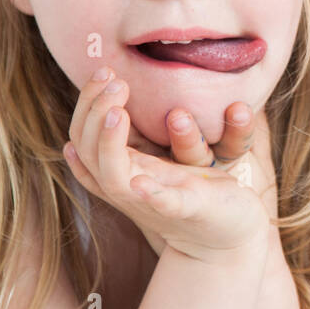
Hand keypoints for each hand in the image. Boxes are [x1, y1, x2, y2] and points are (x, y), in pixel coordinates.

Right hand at [62, 67, 274, 263]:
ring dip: (109, 142)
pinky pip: (167, 204)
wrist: (227, 238)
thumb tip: (108, 98)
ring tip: (118, 110)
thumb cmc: (194, 190)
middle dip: (93, 111)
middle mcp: (130, 187)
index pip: (82, 137)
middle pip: (88, 151)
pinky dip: (152, 194)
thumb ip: (136, 136)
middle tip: (115, 79)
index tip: (105, 70)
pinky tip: (142, 181)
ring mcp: (156, 202)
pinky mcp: (191, 210)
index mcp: (123, 170)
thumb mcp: (160, 158)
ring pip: (114, 178)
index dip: (85, 104)